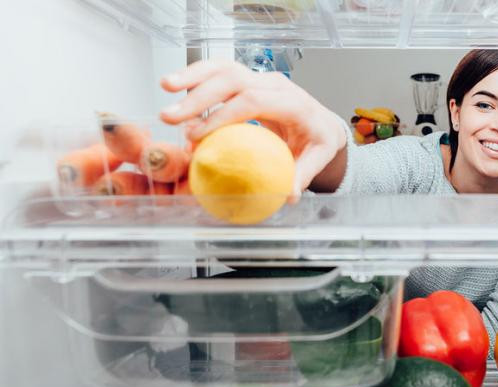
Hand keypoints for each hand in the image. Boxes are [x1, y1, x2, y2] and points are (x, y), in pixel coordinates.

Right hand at [159, 59, 346, 198]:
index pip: (254, 101)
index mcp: (293, 103)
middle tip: (171, 117)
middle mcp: (276, 84)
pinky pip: (220, 71)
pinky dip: (196, 75)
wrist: (321, 123)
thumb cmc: (317, 141)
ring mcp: (261, 78)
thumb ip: (302, 175)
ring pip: (224, 68)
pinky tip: (174, 85)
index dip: (223, 115)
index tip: (198, 135)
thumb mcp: (318, 158)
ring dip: (192, 76)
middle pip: (234, 80)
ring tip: (165, 87)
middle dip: (199, 96)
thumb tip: (288, 195)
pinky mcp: (248, 79)